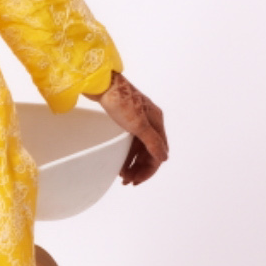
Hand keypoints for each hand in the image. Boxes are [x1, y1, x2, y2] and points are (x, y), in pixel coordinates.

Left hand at [95, 71, 169, 185]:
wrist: (102, 84)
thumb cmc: (120, 101)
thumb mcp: (138, 125)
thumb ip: (152, 142)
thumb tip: (164, 157)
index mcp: (157, 122)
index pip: (159, 152)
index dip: (149, 169)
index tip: (137, 181)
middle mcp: (150, 122)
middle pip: (150, 152)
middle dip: (140, 169)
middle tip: (128, 181)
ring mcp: (138, 120)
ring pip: (140, 149)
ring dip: (133, 164)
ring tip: (123, 176)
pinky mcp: (126, 119)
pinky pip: (130, 142)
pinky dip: (127, 154)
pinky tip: (121, 163)